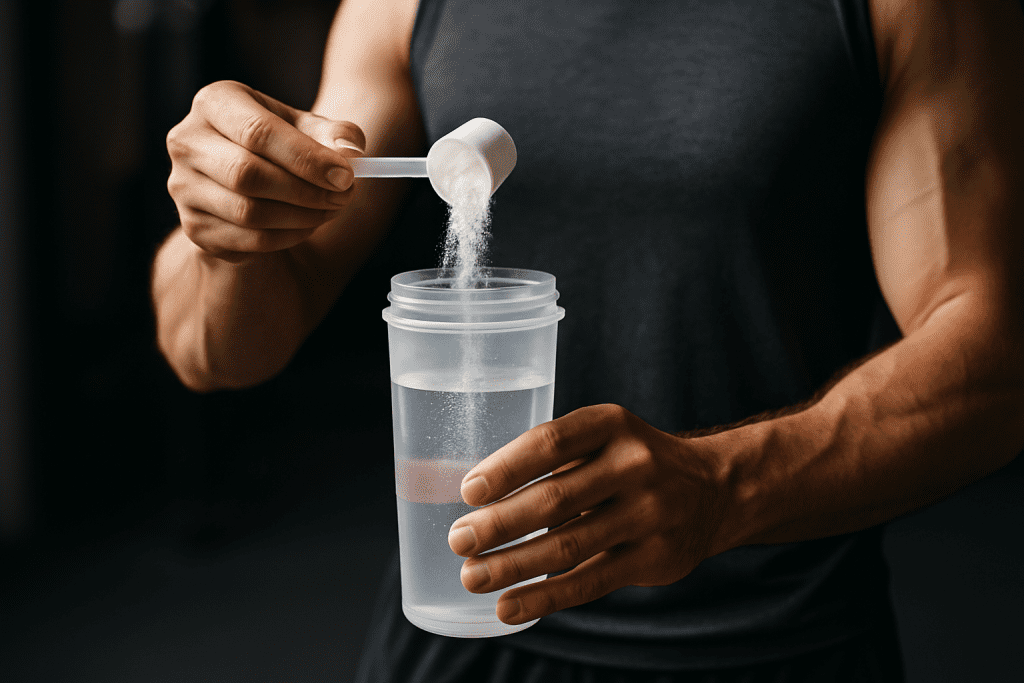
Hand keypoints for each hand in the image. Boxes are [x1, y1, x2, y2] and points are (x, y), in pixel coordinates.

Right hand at [166, 80, 365, 262]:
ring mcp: (183, 187)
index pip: (258, 132)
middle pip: (248, 175)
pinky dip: (287, 237)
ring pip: (248, 213)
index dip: (306, 158)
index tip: (346, 176)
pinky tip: (307, 225)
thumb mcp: (308, 127)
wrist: (248, 173)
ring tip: (330, 210)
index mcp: (214, 103)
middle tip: (344, 197)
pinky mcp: (194, 226)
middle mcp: (187, 142)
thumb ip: (335, 133)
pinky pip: (248, 241)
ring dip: (301, 217)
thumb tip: (351, 151)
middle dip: (306, 191)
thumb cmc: (282, 143)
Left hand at [447, 404, 730, 624]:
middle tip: (458, 540)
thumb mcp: (600, 439)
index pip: (551, 442)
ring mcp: (648, 513)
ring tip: (472, 577)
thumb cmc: (630, 462)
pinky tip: (508, 607)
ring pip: (568, 546)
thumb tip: (464, 494)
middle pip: (555, 498)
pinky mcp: (653, 558)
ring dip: (512, 566)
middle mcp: (634, 464)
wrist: (713, 489)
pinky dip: (544, 597)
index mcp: (610, 425)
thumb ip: (546, 460)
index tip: (468, 492)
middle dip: (499, 524)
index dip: (506, 468)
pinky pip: (590, 582)